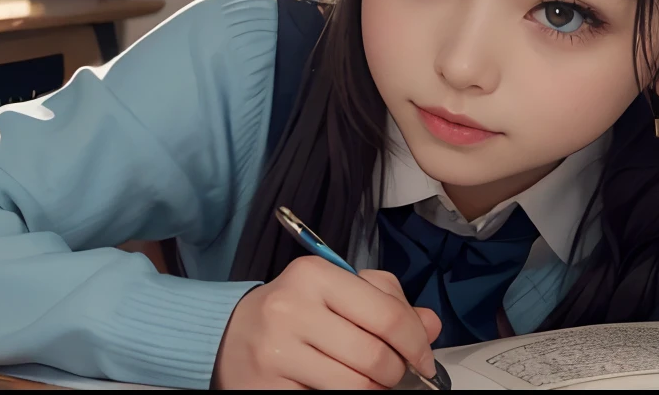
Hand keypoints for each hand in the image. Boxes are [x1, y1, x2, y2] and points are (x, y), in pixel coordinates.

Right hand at [215, 256, 442, 388]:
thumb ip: (386, 303)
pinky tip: (338, 387)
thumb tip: (430, 325)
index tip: (424, 360)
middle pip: (376, 357)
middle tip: (397, 375)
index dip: (417, 345)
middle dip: (397, 373)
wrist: (227, 336)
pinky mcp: (268, 388)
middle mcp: (292, 309)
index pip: (389, 316)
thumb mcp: (337, 291)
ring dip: (375, 391)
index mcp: (315, 275)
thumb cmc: (293, 311)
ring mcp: (276, 352)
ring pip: (357, 387)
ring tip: (371, 382)